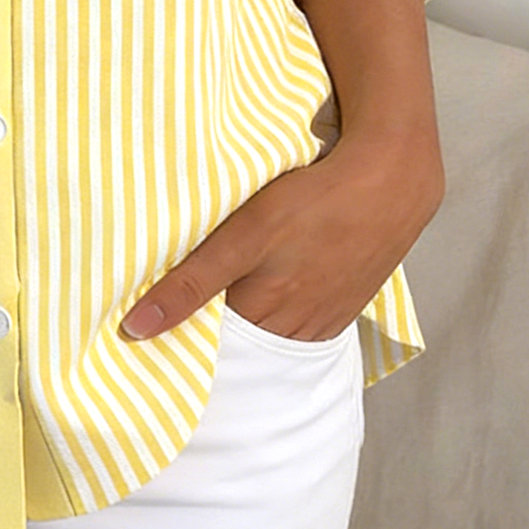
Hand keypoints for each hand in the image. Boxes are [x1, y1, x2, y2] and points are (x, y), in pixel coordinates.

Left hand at [118, 127, 444, 341]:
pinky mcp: (345, 304)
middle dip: (212, 333)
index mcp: (265, 316)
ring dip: (249, 322)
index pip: (208, 348)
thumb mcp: (244, 236)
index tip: (151, 330)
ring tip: (226, 295)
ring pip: (271, 334)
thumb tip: (136, 328)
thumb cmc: (314, 200)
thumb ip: (190, 283)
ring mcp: (325, 319)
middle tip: (178, 313)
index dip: (181, 338)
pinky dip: (280, 314)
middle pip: (241, 345)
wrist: (392, 180)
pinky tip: (272, 288)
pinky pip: (302, 323)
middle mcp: (296, 330)